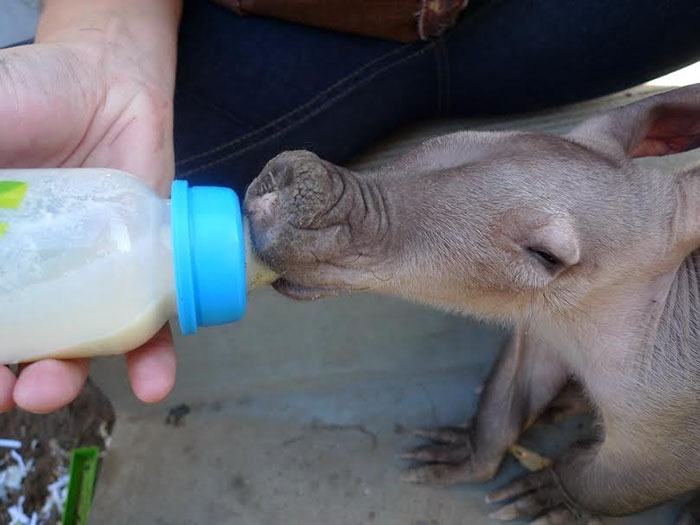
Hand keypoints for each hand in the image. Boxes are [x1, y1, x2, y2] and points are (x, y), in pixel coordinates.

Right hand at [0, 8, 178, 412]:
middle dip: (12, 379)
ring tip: (57, 388)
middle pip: (20, 347)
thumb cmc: (30, 98)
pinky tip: (153, 382)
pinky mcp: (143, 270)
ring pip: (80, 347)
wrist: (109, 79)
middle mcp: (36, 279)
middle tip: (10, 391)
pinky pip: (151, 323)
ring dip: (67, 379)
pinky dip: (152, 358)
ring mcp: (92, 279)